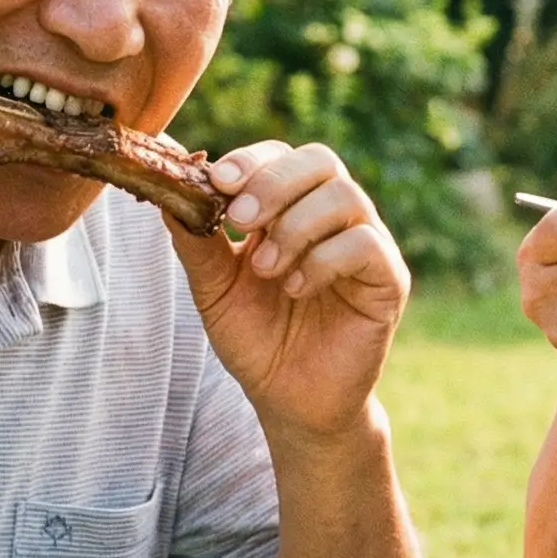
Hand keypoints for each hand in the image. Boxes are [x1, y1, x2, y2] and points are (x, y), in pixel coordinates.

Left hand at [170, 141, 407, 436]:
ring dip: (296, 226)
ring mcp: (366, 244)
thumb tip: (167, 188)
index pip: (281, 156)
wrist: (290, 401)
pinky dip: (324, 260)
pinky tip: (296, 289)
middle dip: (273, 183)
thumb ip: (196, 240)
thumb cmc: (256, 338)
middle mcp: (334, 217)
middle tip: (240, 220)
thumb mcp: (214, 288)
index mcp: (294, 207)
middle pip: (320, 160)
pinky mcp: (389, 279)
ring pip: (345, 196)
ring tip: (265, 269)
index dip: (251, 160)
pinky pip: (366, 244)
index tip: (217, 181)